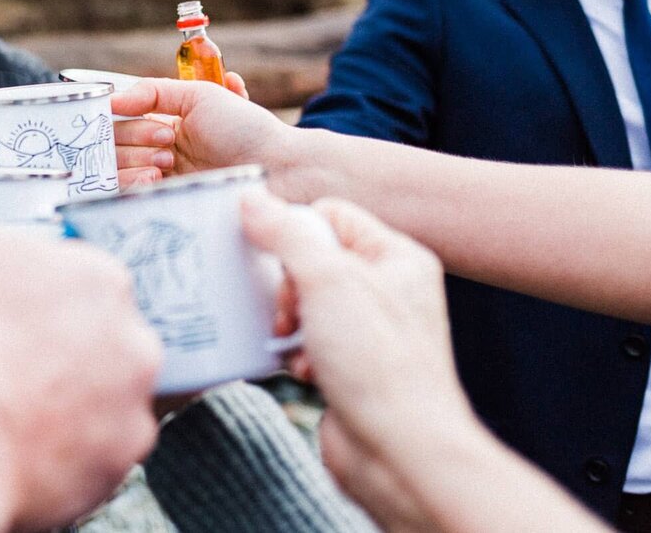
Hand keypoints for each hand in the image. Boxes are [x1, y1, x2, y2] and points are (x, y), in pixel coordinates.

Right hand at [0, 224, 160, 532]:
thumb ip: (12, 247)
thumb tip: (19, 257)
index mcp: (98, 277)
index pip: (86, 279)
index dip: (47, 300)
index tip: (23, 317)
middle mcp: (132, 339)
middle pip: (107, 337)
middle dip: (69, 349)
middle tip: (18, 366)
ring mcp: (131, 403)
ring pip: (107, 395)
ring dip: (73, 399)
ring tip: (14, 410)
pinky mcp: (120, 460)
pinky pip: (98, 448)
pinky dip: (68, 448)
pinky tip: (24, 445)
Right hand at [112, 75, 292, 185]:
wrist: (278, 169)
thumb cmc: (245, 128)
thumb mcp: (201, 95)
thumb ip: (154, 91)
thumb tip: (111, 100)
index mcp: (165, 124)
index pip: (121, 120)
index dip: (126, 118)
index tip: (151, 119)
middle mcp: (158, 152)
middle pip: (113, 144)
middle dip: (135, 139)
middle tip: (169, 143)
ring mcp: (161, 180)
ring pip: (115, 169)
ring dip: (134, 160)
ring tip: (166, 161)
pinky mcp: (165, 204)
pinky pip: (127, 196)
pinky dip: (133, 183)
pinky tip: (156, 178)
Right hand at [240, 193, 475, 524]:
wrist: (399, 451)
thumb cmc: (380, 364)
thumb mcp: (328, 281)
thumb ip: (286, 233)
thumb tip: (252, 198)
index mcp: (397, 257)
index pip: (331, 214)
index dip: (296, 233)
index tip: (277, 261)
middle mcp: (389, 289)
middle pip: (313, 259)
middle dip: (287, 285)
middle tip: (288, 311)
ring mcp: (370, 330)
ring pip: (305, 302)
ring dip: (288, 322)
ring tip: (294, 341)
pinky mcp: (352, 366)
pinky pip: (307, 341)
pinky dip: (296, 354)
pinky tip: (303, 371)